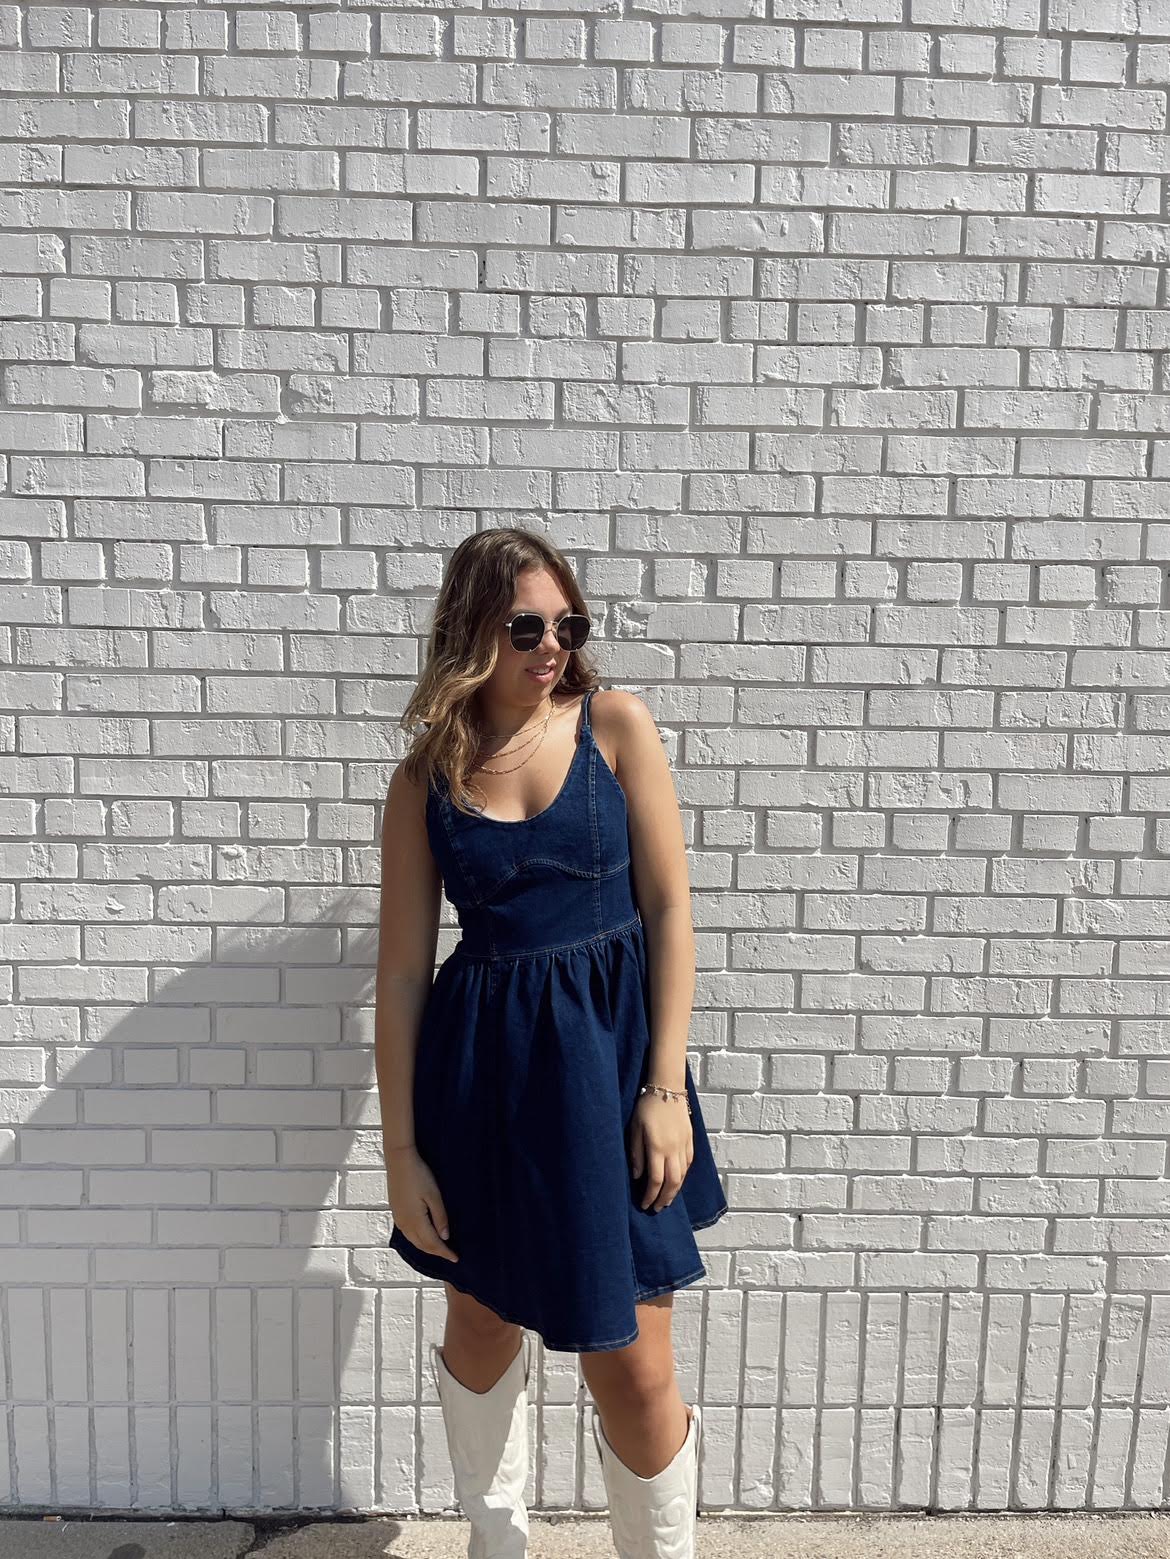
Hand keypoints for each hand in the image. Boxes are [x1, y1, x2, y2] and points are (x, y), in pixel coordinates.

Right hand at [385, 1142, 458, 1261]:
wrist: (399, 1160)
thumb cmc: (418, 1175)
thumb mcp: (434, 1195)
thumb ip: (440, 1217)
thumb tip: (445, 1237)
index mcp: (415, 1221)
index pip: (432, 1244)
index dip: (444, 1252)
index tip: (455, 1258)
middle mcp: (405, 1224)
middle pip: (422, 1245)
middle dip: (436, 1252)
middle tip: (450, 1255)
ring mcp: (398, 1218)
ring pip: (414, 1241)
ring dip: (427, 1247)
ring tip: (439, 1248)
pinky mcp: (396, 1212)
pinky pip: (408, 1234)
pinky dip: (418, 1240)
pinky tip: (424, 1237)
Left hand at [628, 1092, 693, 1212]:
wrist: (667, 1088)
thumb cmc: (646, 1108)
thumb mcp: (635, 1129)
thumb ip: (636, 1154)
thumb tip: (637, 1176)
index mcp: (657, 1148)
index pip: (656, 1180)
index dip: (650, 1195)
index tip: (645, 1205)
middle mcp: (673, 1149)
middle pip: (672, 1182)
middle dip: (665, 1198)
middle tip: (657, 1208)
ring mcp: (684, 1145)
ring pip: (683, 1175)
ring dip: (675, 1190)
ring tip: (667, 1199)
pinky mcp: (690, 1139)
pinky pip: (689, 1163)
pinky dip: (684, 1175)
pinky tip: (678, 1180)